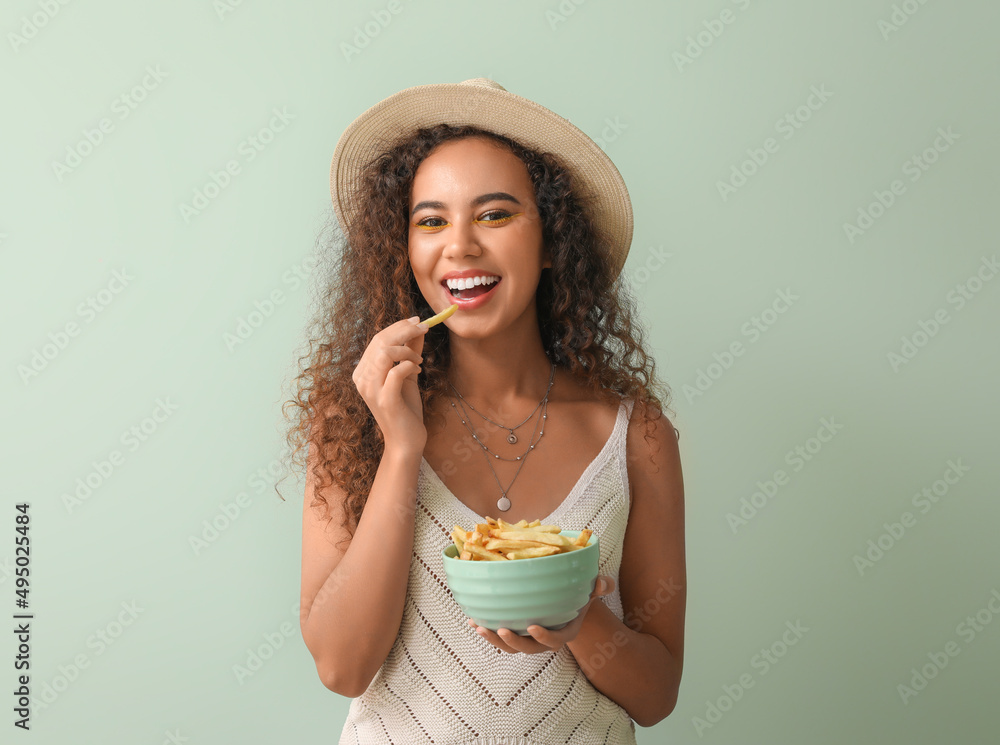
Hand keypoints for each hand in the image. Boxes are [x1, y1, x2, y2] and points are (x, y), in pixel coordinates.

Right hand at [352, 316, 428, 451]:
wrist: (406, 440)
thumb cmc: (405, 408)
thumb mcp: (407, 375)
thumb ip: (410, 352)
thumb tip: (418, 329)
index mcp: (363, 372)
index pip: (377, 340)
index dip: (398, 327)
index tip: (417, 321)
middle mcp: (362, 379)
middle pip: (380, 342)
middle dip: (404, 330)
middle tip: (423, 328)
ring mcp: (371, 390)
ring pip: (385, 353)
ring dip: (407, 350)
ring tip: (419, 360)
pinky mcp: (385, 400)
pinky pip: (396, 372)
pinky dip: (410, 365)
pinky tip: (418, 370)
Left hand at [466, 575, 614, 653]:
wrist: (565, 603)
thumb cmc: (579, 595)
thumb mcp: (591, 590)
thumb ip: (599, 587)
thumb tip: (604, 583)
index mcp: (564, 632)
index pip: (556, 641)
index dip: (544, 638)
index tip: (533, 627)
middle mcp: (544, 640)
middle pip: (529, 649)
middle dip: (514, 643)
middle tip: (502, 630)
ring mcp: (528, 638)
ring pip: (510, 646)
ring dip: (494, 639)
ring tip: (480, 627)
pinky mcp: (515, 632)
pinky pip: (499, 635)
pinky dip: (486, 628)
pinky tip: (472, 617)